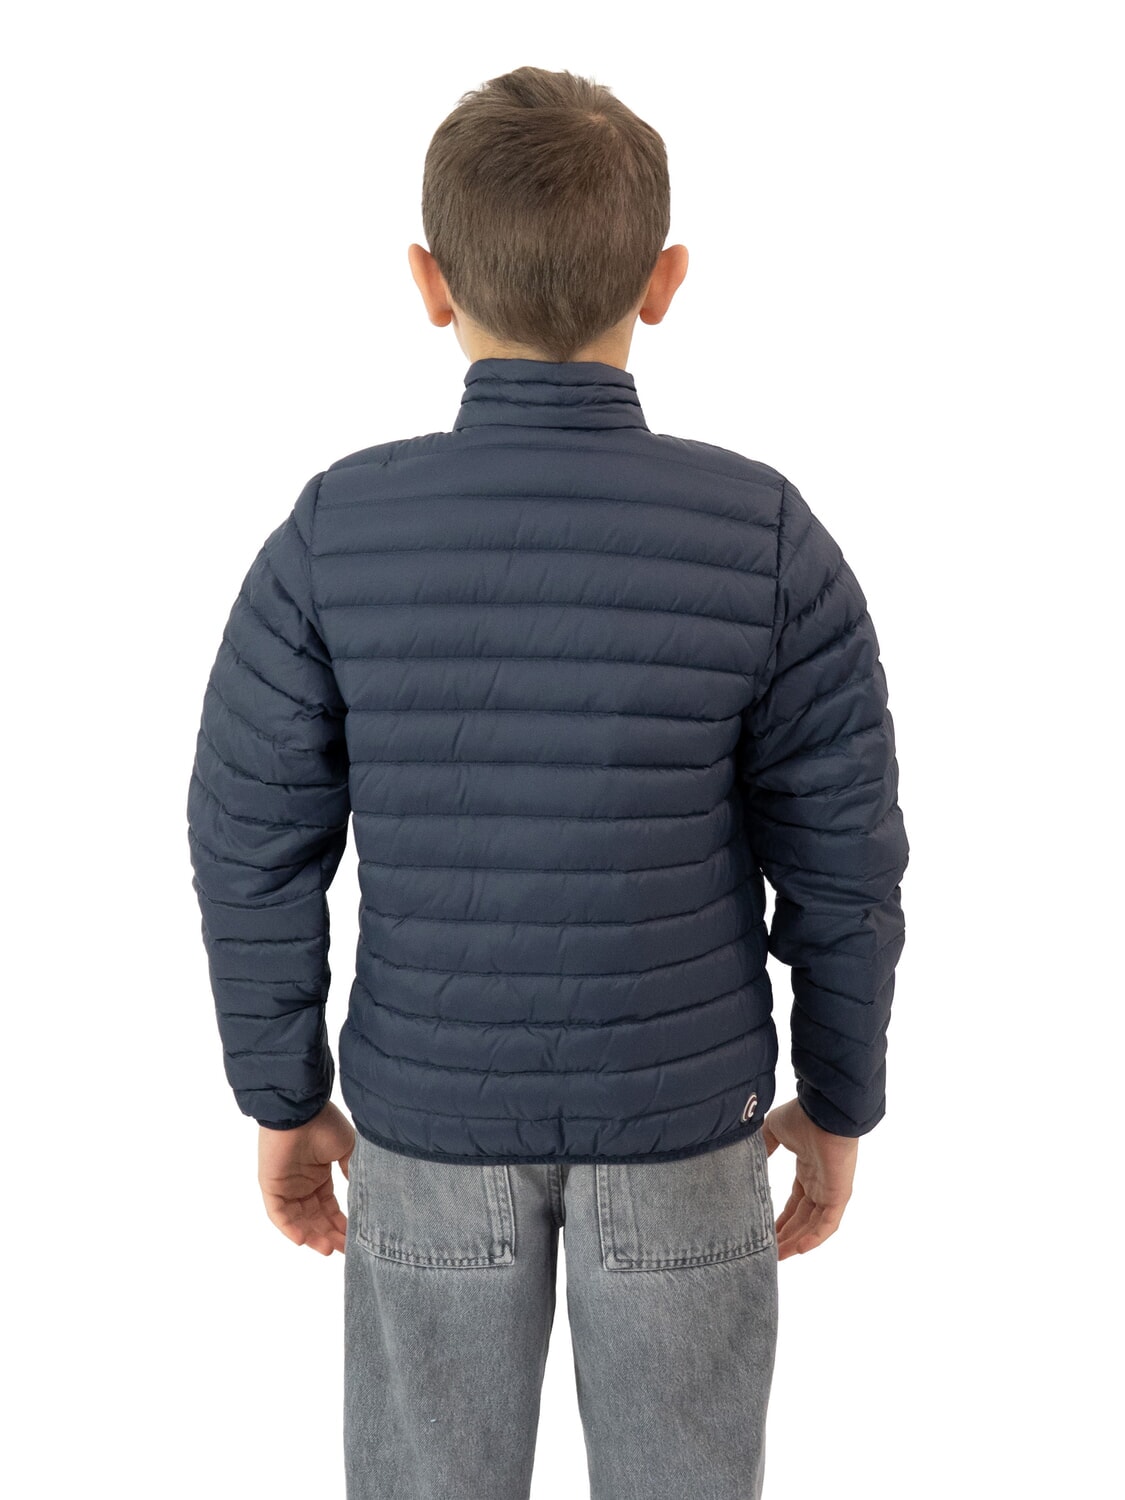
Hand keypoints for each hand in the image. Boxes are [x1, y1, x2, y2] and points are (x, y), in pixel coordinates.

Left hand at [258, 1101, 355, 1255]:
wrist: (301, 1109)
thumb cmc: (324, 1123)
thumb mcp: (347, 1148)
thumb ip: (352, 1171)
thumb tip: (361, 1192)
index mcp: (319, 1175)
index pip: (330, 1208)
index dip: (342, 1224)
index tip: (355, 1239)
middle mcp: (302, 1184)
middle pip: (316, 1218)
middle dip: (330, 1235)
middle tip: (345, 1250)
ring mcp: (286, 1186)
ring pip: (299, 1220)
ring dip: (313, 1236)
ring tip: (328, 1249)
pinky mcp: (271, 1186)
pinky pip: (278, 1213)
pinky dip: (289, 1228)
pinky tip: (304, 1240)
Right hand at [761, 1097, 858, 1259]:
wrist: (823, 1110)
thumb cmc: (802, 1116)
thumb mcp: (773, 1130)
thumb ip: (764, 1146)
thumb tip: (749, 1158)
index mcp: (807, 1169)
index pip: (795, 1202)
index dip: (781, 1218)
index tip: (766, 1231)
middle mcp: (820, 1183)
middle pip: (803, 1218)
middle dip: (786, 1235)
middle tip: (769, 1252)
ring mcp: (831, 1190)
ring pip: (813, 1226)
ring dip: (796, 1242)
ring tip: (778, 1257)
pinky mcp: (839, 1195)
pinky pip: (828, 1223)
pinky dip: (814, 1238)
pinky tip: (797, 1250)